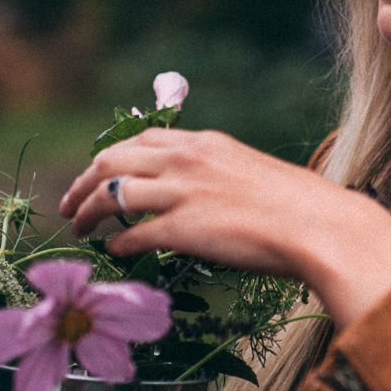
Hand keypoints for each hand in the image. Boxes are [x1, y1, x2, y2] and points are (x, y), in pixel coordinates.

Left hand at [58, 129, 390, 330]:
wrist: (321, 227)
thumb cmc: (301, 208)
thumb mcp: (254, 174)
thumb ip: (219, 177)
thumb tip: (200, 197)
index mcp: (206, 143)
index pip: (141, 139)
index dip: (110, 157)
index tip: (97, 174)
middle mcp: (187, 159)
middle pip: (112, 160)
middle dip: (83, 181)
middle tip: (69, 204)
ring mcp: (182, 192)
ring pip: (111, 193)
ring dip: (87, 212)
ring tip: (78, 229)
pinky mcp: (182, 227)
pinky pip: (131, 232)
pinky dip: (116, 241)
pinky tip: (113, 251)